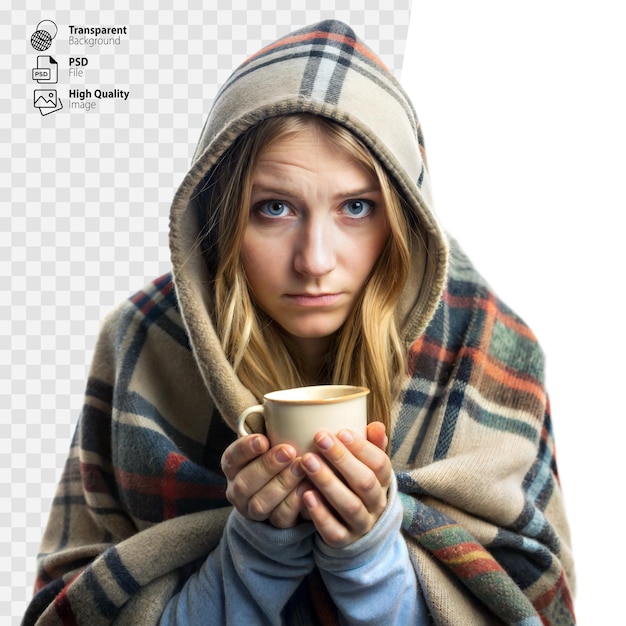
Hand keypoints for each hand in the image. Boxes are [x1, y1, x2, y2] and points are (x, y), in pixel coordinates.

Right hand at [221, 434, 308, 527]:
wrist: (287, 491)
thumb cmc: (279, 454)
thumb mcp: (271, 438)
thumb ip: (272, 425)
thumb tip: (280, 406)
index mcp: (233, 466)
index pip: (231, 457)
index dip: (245, 449)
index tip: (263, 439)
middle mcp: (237, 490)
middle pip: (246, 483)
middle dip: (268, 466)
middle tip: (289, 450)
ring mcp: (253, 510)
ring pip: (261, 503)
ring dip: (282, 484)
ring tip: (301, 467)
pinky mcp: (272, 526)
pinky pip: (281, 519)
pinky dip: (295, 504)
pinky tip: (308, 488)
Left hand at [299, 422, 391, 547]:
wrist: (353, 528)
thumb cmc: (354, 484)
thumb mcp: (364, 465)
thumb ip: (370, 445)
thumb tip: (376, 425)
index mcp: (383, 482)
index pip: (380, 464)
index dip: (362, 447)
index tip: (340, 430)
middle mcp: (376, 504)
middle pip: (365, 482)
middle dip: (342, 459)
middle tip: (320, 438)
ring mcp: (361, 524)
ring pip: (349, 505)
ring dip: (328, 482)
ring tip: (307, 461)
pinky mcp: (343, 540)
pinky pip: (334, 530)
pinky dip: (320, 513)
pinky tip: (305, 494)